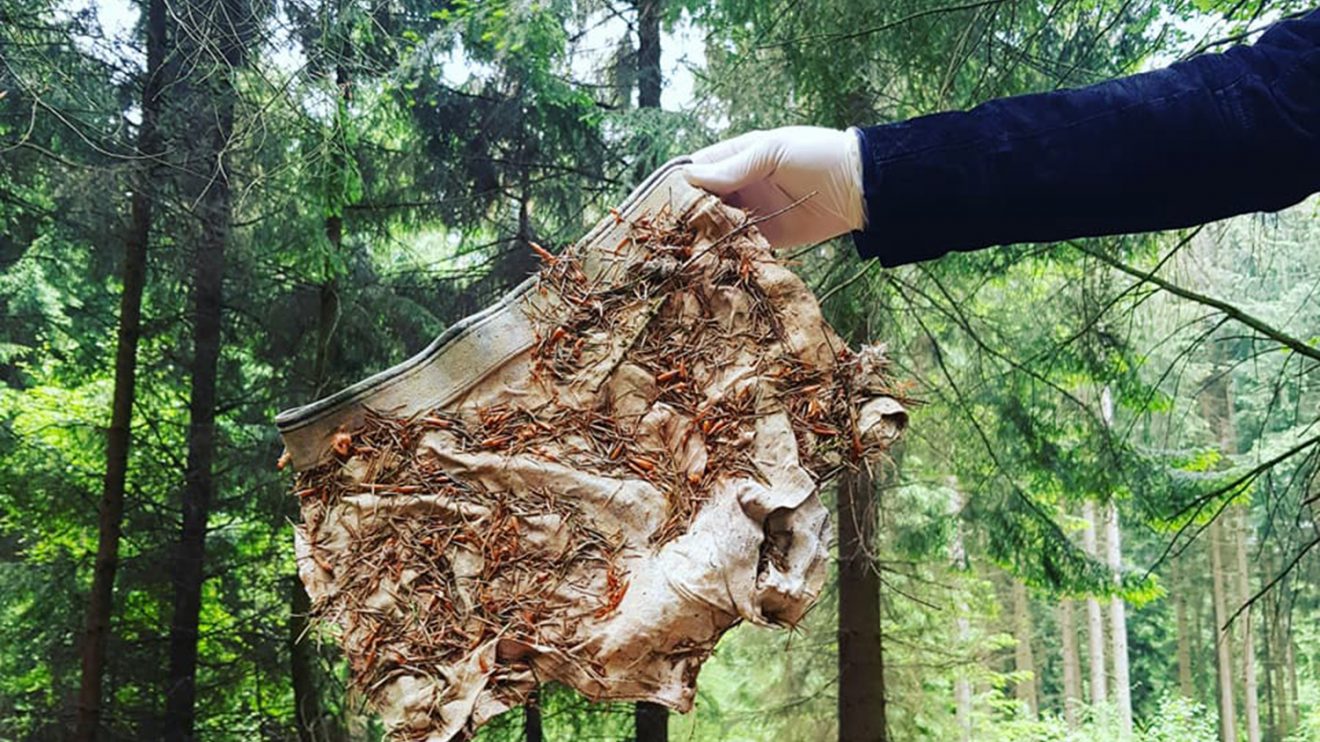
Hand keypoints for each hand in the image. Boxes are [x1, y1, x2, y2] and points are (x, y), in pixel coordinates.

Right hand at [683, 126, 865, 249]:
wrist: (859, 188)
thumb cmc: (817, 155)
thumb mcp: (773, 152)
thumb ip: (733, 167)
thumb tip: (690, 177)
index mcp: (738, 156)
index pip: (698, 168)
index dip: (678, 183)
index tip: (658, 199)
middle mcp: (740, 184)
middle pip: (702, 200)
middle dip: (686, 213)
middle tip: (666, 229)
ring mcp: (752, 211)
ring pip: (716, 224)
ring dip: (702, 234)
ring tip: (680, 247)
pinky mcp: (766, 238)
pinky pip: (738, 245)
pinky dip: (724, 251)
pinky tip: (708, 259)